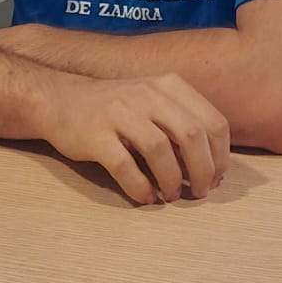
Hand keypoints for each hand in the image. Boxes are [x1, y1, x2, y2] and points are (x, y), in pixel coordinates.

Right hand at [40, 73, 231, 204]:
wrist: (60, 100)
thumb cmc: (117, 108)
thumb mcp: (155, 101)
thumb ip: (183, 122)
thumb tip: (213, 164)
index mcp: (170, 86)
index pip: (213, 122)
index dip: (221, 156)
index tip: (218, 177)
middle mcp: (148, 94)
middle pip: (192, 135)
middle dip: (203, 170)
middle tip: (200, 192)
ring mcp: (119, 112)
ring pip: (160, 149)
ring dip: (172, 180)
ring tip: (172, 195)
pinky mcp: (95, 134)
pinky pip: (124, 165)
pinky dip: (139, 186)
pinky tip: (144, 196)